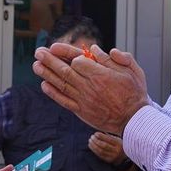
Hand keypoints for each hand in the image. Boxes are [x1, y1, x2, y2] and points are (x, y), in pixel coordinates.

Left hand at [33, 43, 149, 134]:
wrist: (134, 120)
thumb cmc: (135, 93)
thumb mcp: (133, 70)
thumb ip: (118, 57)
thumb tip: (97, 49)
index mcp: (101, 74)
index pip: (78, 60)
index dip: (71, 54)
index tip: (69, 53)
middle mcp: (90, 86)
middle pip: (65, 70)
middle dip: (50, 60)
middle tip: (38, 51)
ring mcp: (84, 99)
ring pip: (61, 84)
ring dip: (47, 74)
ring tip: (36, 65)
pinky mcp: (81, 111)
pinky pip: (64, 100)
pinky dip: (53, 93)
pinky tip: (44, 85)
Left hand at [88, 131, 127, 165]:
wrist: (124, 157)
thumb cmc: (119, 145)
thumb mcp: (117, 139)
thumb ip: (109, 136)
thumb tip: (99, 133)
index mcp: (119, 143)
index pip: (109, 139)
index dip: (101, 136)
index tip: (95, 133)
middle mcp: (116, 150)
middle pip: (104, 145)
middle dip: (96, 141)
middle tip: (91, 137)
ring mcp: (112, 156)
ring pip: (101, 151)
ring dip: (94, 146)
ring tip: (90, 141)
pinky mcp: (109, 160)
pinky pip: (100, 155)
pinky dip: (94, 150)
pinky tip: (91, 146)